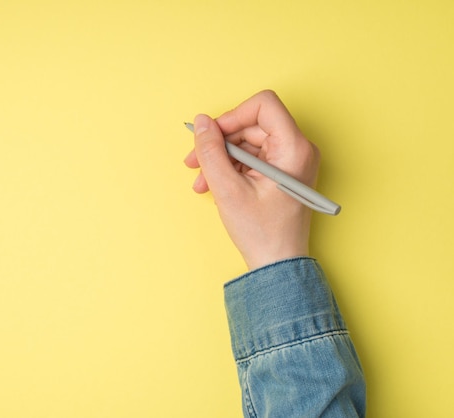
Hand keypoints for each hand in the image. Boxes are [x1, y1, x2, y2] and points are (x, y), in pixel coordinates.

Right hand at [184, 90, 320, 269]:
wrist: (277, 264)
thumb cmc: (263, 232)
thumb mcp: (228, 189)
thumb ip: (211, 151)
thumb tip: (201, 122)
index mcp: (294, 148)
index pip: (263, 105)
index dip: (232, 116)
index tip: (211, 135)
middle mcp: (297, 149)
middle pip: (251, 124)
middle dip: (219, 142)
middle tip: (193, 161)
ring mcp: (290, 161)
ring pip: (247, 142)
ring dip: (220, 158)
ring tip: (201, 181)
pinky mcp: (281, 172)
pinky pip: (251, 157)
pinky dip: (230, 168)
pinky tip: (213, 185)